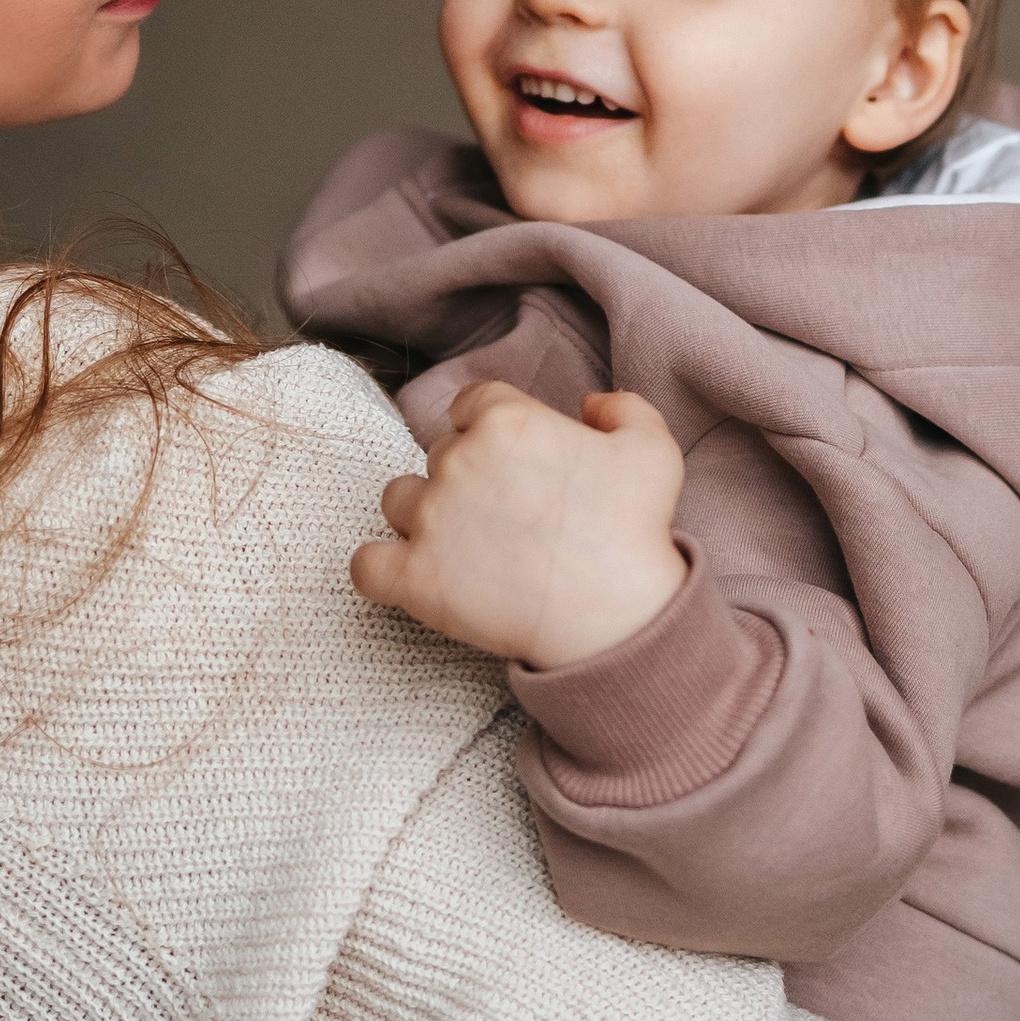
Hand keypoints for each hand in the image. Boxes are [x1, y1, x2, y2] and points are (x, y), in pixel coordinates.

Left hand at [352, 382, 689, 669]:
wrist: (616, 616)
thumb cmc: (635, 533)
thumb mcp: (653, 450)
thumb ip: (623, 408)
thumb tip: (589, 404)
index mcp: (508, 420)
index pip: (473, 404)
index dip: (491, 429)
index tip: (514, 463)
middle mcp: (460, 461)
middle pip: (440, 453)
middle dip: (468, 477)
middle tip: (506, 516)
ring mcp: (431, 519)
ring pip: (397, 498)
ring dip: (421, 514)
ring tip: (461, 545)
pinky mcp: (414, 577)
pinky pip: (366, 565)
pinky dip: (380, 569)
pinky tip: (409, 575)